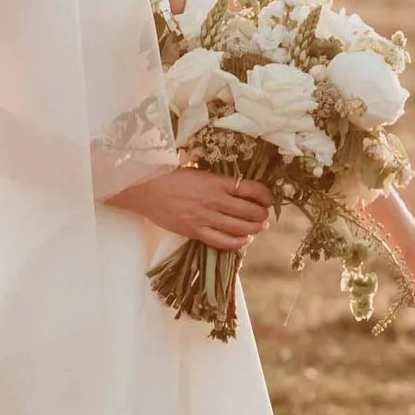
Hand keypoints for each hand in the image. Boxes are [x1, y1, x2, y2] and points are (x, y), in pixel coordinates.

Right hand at [110, 166, 274, 246]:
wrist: (145, 189)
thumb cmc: (170, 176)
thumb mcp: (198, 171)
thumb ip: (218, 181)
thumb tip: (238, 187)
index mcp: (216, 181)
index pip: (251, 189)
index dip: (265, 195)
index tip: (269, 199)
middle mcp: (214, 200)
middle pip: (249, 211)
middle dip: (262, 214)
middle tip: (264, 215)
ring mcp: (205, 218)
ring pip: (239, 228)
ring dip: (254, 228)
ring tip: (258, 227)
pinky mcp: (195, 231)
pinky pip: (222, 241)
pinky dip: (237, 242)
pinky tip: (243, 240)